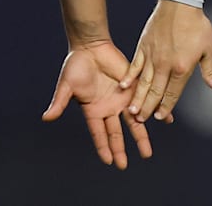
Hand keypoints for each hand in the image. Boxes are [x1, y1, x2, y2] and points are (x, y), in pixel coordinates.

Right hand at [42, 42, 151, 168]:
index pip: (99, 134)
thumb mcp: (67, 86)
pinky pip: (145, 101)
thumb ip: (60, 103)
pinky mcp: (133, 87)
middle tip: (125, 165)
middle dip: (120, 149)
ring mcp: (121, 98)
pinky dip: (155, 110)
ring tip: (146, 153)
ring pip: (133, 122)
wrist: (91, 45)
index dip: (104, 147)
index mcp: (93, 110)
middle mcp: (108, 108)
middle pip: (116, 133)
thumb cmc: (76, 65)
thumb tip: (46, 118)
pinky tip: (165, 120)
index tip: (109, 161)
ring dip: (140, 137)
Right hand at [122, 0, 211, 123]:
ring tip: (131, 111)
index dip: (166, 107)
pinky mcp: (144, 46)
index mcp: (182, 67)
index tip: (161, 117)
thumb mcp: (208, 48)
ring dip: (137, 97)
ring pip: (143, 82)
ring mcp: (152, 56)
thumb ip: (209, 70)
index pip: (172, 93)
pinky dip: (129, 76)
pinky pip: (135, 65)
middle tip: (142, 121)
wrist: (180, 3)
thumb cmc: (197, 24)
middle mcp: (165, 65)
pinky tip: (124, 86)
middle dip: (148, 108)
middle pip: (155, 91)